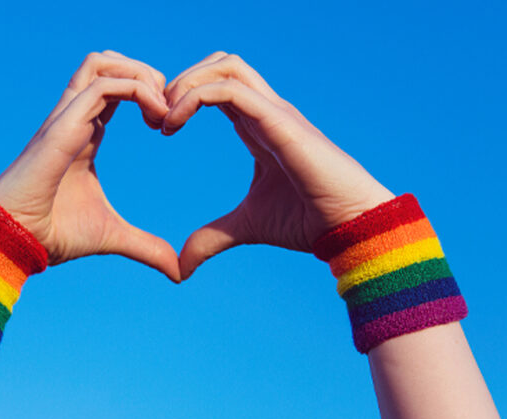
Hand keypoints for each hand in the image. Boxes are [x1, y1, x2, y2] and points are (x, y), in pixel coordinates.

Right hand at [0, 51, 181, 281]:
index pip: (114, 88)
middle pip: (107, 63)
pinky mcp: (63, 125)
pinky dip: (136, 90)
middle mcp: (73, 119)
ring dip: (140, 74)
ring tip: (162, 108)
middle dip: (146, 73)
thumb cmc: (51, 235)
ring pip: (102, 62)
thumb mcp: (112, 237)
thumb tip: (178, 271)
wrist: (13, 239)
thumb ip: (145, 247)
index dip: (147, 94)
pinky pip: (103, 85)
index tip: (168, 126)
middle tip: (168, 110)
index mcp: (84, 134)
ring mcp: (65, 118)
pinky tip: (155, 119)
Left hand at [161, 52, 395, 279]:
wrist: (349, 228)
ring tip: (165, 118)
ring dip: (186, 82)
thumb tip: (181, 267)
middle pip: (221, 64)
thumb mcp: (246, 228)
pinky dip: (195, 97)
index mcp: (258, 126)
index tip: (160, 128)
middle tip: (157, 116)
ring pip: (226, 66)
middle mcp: (267, 111)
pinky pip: (229, 90)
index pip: (218, 87)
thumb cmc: (309, 222)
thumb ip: (211, 238)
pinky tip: (174, 125)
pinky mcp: (279, 121)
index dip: (183, 97)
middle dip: (181, 79)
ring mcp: (275, 112)